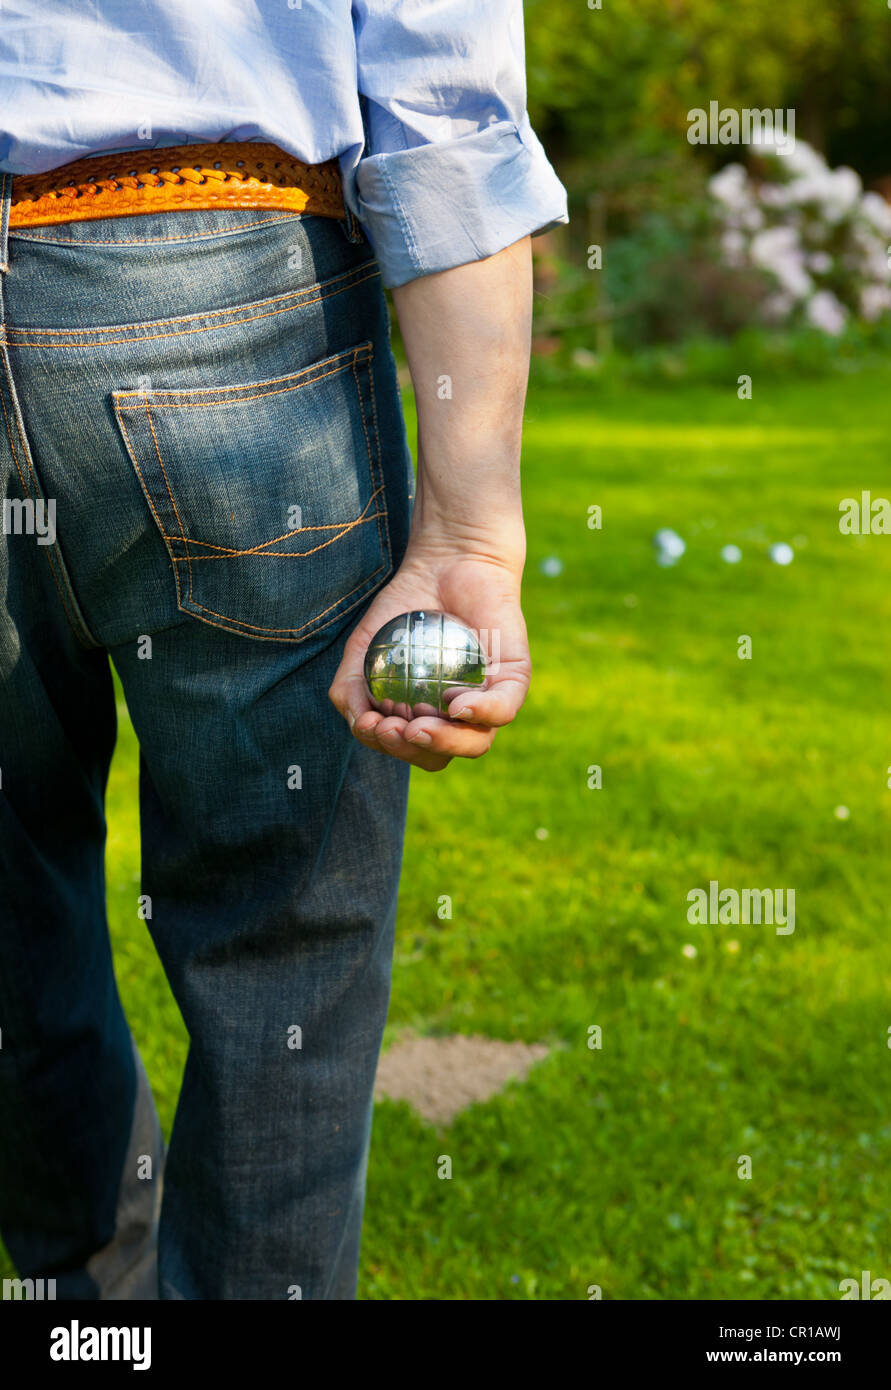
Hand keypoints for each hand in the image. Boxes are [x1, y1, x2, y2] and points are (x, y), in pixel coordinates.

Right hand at [328, 544, 529, 770]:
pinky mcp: (515, 678)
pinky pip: (504, 709)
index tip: (370, 725)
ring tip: (417, 726)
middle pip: (439, 755)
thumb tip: (361, 726)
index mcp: (426, 717)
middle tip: (393, 729)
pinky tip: (456, 706)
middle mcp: (460, 716)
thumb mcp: (362, 648)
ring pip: (476, 743)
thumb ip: (350, 690)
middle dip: (412, 753)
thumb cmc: (405, 608)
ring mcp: (490, 699)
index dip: (388, 749)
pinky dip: (480, 714)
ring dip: (443, 743)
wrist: (446, 560)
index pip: (410, 750)